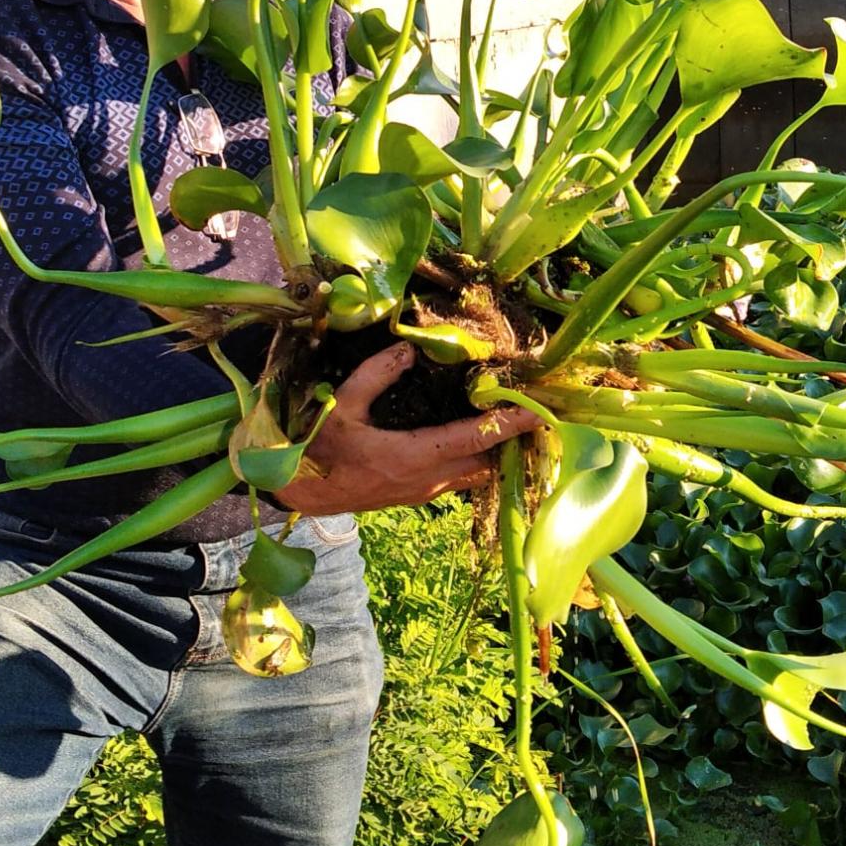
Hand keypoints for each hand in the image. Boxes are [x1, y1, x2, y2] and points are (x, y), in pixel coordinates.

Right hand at [274, 342, 539, 514]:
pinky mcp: (418, 494)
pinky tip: (480, 440)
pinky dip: (477, 459)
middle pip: (487, 460)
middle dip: (513, 439)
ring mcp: (425, 491)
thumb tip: (409, 351)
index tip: (541, 412)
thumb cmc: (319, 451)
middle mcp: (427, 479)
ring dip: (496, 451)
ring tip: (515, 422)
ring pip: (476, 473)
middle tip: (536, 411)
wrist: (303, 494)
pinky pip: (460, 477)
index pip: (474, 438)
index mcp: (412, 456)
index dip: (510, 424)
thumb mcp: (341, 406)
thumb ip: (375, 375)